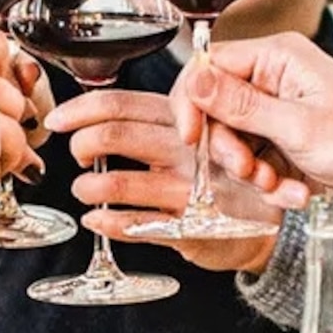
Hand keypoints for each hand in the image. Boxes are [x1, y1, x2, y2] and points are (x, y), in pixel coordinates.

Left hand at [50, 88, 280, 272]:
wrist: (276, 222)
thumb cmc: (229, 176)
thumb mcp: (201, 137)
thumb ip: (157, 125)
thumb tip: (96, 119)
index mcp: (183, 121)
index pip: (120, 103)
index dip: (80, 109)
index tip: (57, 120)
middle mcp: (184, 150)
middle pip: (114, 136)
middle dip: (82, 145)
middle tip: (77, 155)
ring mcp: (186, 190)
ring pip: (117, 182)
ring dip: (87, 188)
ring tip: (83, 192)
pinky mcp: (189, 228)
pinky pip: (135, 225)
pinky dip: (105, 222)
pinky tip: (96, 219)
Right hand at [175, 34, 332, 245]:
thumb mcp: (299, 126)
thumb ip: (241, 105)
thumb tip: (196, 81)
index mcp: (278, 59)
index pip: (207, 68)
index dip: (192, 103)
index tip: (192, 136)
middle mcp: (275, 82)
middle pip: (214, 111)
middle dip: (227, 148)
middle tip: (248, 167)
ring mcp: (281, 116)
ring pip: (232, 144)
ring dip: (250, 172)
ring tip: (279, 184)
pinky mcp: (287, 146)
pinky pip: (255, 165)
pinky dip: (270, 185)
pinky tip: (295, 192)